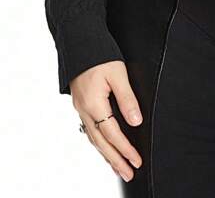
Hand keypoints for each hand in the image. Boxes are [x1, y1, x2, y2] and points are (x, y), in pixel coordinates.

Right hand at [70, 60, 143, 182]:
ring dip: (106, 154)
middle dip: (115, 160)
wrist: (78, 41)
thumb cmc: (99, 54)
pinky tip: (104, 147)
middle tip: (128, 173)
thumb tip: (135, 121)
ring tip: (118, 167)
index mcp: (94, 104)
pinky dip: (98, 142)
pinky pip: (89, 130)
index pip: (112, 134)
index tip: (136, 160)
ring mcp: (80, 108)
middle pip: (101, 142)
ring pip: (93, 138)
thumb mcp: (118, 74)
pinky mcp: (80, 104)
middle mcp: (84, 110)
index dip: (125, 149)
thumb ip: (127, 99)